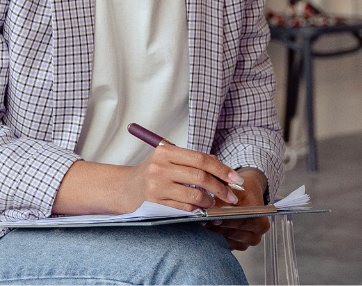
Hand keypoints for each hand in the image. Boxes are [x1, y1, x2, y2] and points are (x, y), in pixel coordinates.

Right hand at [119, 144, 243, 212]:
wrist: (126, 189)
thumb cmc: (152, 174)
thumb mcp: (169, 161)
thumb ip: (192, 161)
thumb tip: (220, 165)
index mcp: (166, 152)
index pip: (201, 159)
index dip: (222, 169)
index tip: (236, 179)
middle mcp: (160, 167)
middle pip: (200, 177)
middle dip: (220, 188)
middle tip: (232, 196)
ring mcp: (156, 185)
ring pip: (193, 194)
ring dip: (209, 201)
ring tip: (213, 203)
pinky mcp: (155, 202)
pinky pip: (184, 208)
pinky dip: (196, 209)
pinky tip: (200, 209)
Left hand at [203, 168, 269, 250]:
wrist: (249, 195)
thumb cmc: (246, 191)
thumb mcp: (238, 190)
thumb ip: (225, 200)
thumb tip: (211, 209)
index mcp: (261, 223)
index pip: (243, 223)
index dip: (228, 220)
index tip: (214, 217)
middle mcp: (256, 236)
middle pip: (234, 233)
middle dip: (218, 226)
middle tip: (204, 219)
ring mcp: (245, 243)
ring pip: (227, 240)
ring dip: (214, 231)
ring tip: (204, 221)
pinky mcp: (235, 246)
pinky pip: (223, 243)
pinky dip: (214, 235)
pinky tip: (207, 226)